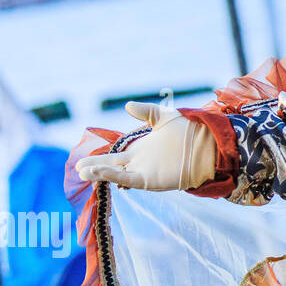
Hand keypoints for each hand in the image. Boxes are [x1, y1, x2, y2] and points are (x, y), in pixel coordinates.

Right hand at [76, 102, 216, 191]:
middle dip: (95, 168)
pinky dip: (113, 176)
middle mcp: (141, 162)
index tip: (82, 159)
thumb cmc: (190, 131)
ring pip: (117, 175)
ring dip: (100, 174)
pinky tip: (99, 172)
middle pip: (112, 166)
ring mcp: (144, 172)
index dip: (100, 157)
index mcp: (142, 149)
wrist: (208, 144)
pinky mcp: (150, 180)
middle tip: (77, 167)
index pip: (116, 155)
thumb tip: (127, 105)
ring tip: (82, 172)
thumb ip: (146, 111)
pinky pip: (128, 179)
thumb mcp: (164, 117)